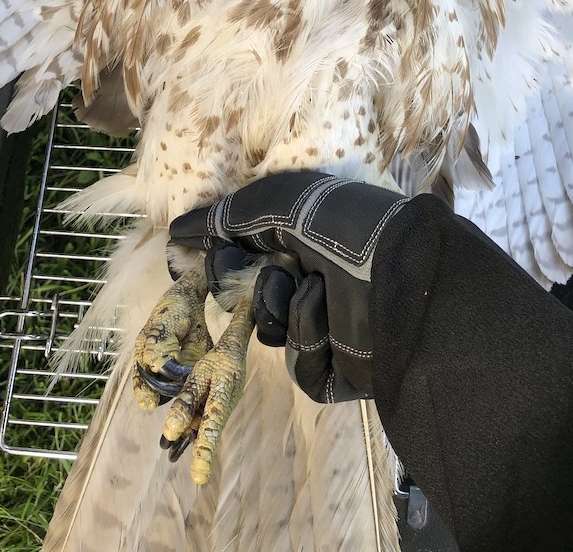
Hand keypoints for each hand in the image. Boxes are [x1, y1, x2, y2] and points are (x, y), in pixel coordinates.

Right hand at [167, 171, 408, 402]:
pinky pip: (299, 360)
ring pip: (269, 330)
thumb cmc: (339, 226)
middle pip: (248, 295)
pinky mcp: (339, 368)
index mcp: (307, 239)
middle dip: (239, 281)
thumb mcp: (278, 203)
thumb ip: (226, 215)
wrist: (397, 274)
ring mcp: (329, 325)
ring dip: (276, 304)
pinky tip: (323, 304)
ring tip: (302, 284)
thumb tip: (176, 231)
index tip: (189, 256)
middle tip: (245, 269)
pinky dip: (304, 329)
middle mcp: (316, 279)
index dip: (220, 256)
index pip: (246, 254)